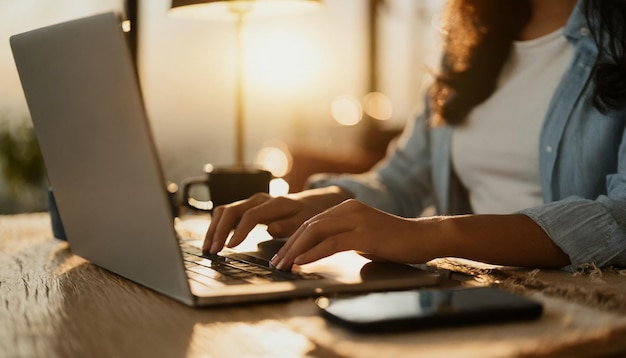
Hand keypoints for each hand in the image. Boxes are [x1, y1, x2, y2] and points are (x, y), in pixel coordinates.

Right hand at [203, 186, 352, 253]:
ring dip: (214, 228)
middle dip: (219, 230)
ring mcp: (253, 203)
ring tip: (207, 248)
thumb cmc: (312, 214)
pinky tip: (212, 241)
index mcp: (276, 203)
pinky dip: (217, 226)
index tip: (230, 246)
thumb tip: (270, 230)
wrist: (316, 202)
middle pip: (232, 210)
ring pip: (226, 210)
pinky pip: (228, 214)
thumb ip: (289, 226)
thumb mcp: (307, 221)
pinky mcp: (248, 208)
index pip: (251, 215)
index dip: (239, 230)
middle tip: (212, 250)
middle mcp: (261, 200)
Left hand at [270, 199, 432, 269]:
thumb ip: (343, 239)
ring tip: (283, 266)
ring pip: (316, 232)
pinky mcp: (364, 234)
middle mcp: (348, 209)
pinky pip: (332, 243)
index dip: (293, 239)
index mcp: (346, 208)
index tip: (281, 255)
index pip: (311, 222)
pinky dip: (313, 253)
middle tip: (275, 263)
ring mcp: (356, 220)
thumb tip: (321, 252)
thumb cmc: (395, 241)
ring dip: (295, 251)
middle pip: (309, 226)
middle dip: (289, 246)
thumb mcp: (363, 237)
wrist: (423, 237)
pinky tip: (301, 263)